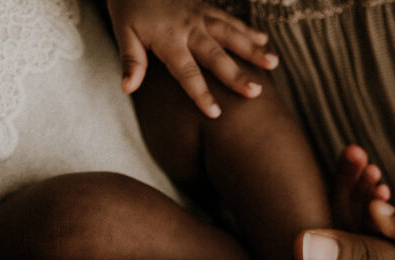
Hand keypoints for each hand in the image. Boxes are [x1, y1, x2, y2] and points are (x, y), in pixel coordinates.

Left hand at [108, 0, 278, 116]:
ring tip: (272, 63)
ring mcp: (200, 16)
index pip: (187, 72)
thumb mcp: (123, 33)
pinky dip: (247, 30)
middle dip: (236, 75)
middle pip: (216, 55)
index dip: (201, 93)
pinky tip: (264, 40)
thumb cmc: (128, 8)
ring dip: (252, 49)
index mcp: (169, 39)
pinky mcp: (205, 7)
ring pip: (231, 34)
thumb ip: (131, 61)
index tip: (216, 113)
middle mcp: (189, 28)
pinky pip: (230, 19)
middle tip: (255, 92)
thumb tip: (129, 88)